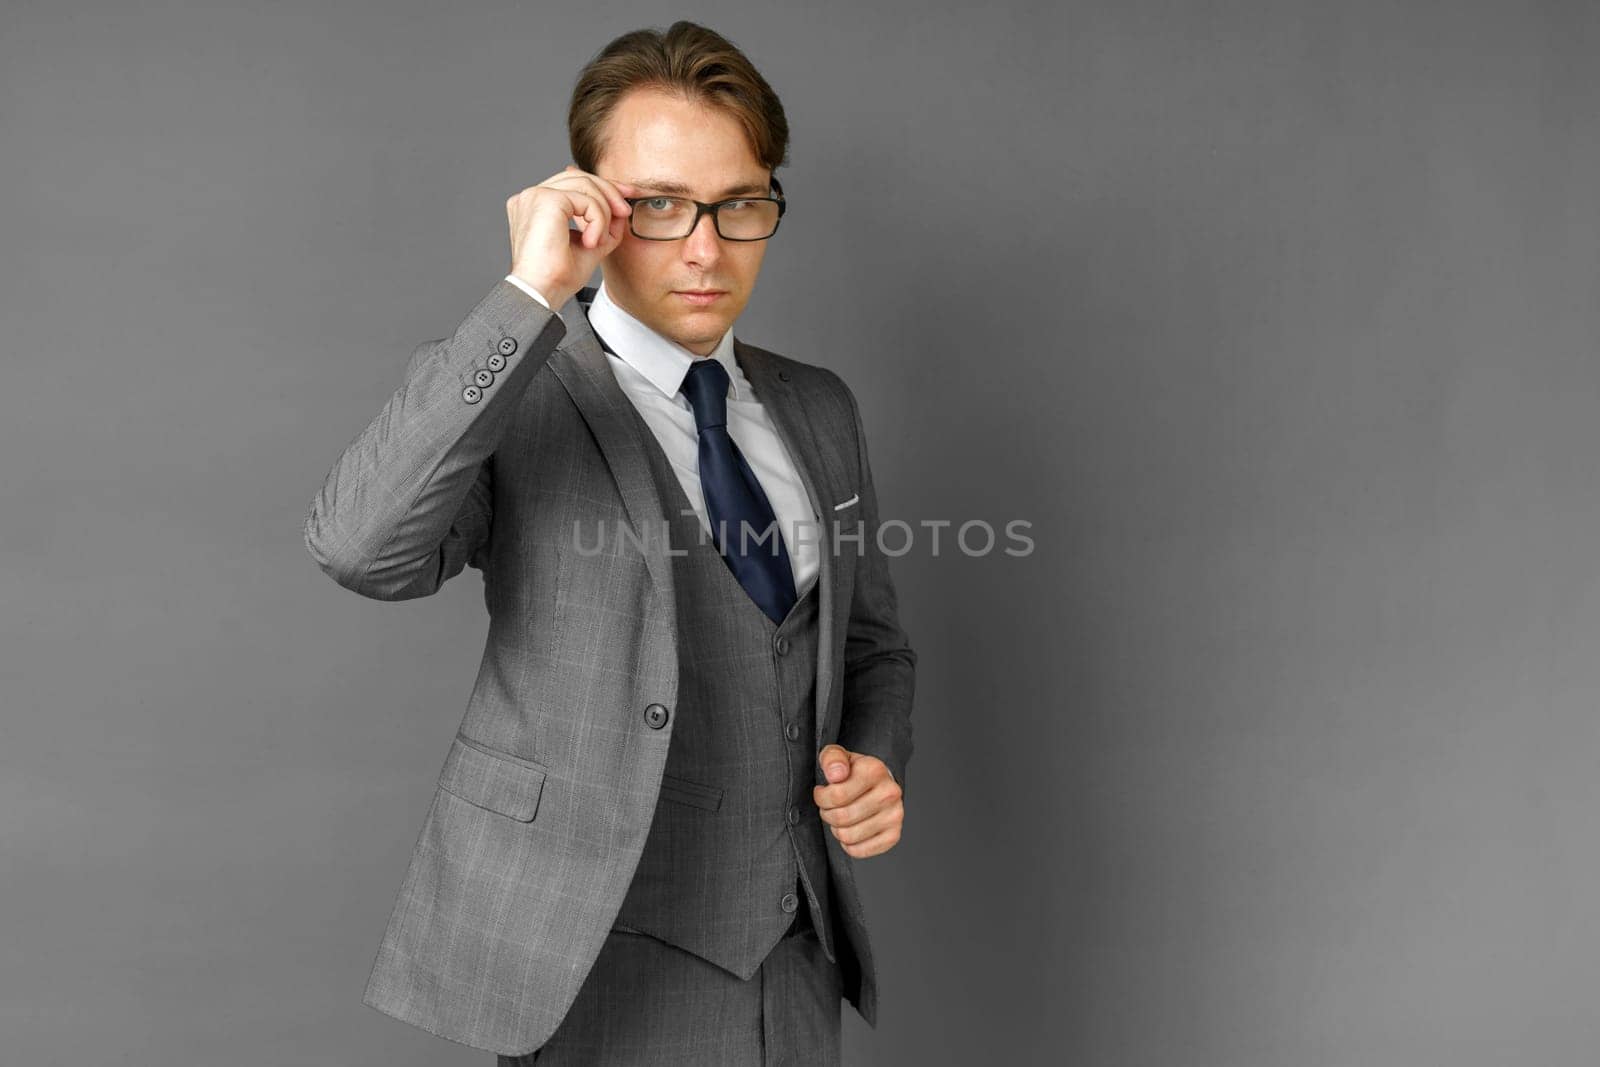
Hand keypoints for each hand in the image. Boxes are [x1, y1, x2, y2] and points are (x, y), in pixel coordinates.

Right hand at [506, 165, 637, 308]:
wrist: (542, 293)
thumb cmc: (558, 277)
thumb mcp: (590, 245)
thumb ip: (602, 223)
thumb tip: (620, 206)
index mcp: (536, 205)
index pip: (572, 183)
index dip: (602, 186)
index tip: (626, 195)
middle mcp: (532, 197)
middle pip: (579, 177)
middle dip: (609, 190)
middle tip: (626, 210)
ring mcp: (535, 195)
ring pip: (585, 186)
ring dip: (604, 213)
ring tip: (601, 240)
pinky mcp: (545, 199)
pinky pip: (586, 199)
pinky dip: (598, 220)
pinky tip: (592, 242)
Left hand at [812, 744, 904, 857]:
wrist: (877, 783)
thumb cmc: (853, 771)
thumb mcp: (837, 756)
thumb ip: (832, 758)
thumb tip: (837, 774)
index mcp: (875, 770)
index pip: (837, 795)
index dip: (821, 797)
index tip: (823, 792)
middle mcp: (889, 793)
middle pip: (841, 818)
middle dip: (827, 813)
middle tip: (830, 807)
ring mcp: (894, 815)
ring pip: (848, 836)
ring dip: (837, 829)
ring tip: (841, 817)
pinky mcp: (893, 835)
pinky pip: (859, 851)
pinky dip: (848, 844)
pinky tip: (851, 829)